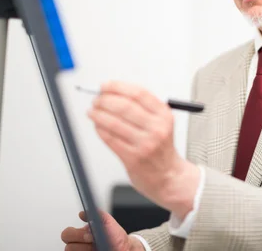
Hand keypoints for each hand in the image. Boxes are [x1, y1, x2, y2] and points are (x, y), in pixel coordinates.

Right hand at [61, 210, 143, 250]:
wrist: (125, 247)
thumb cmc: (115, 236)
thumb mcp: (108, 222)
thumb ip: (97, 214)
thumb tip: (82, 213)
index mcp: (81, 235)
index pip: (67, 234)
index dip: (76, 234)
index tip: (89, 232)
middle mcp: (79, 245)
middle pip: (68, 246)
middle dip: (81, 241)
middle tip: (93, 239)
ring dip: (86, 249)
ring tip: (99, 246)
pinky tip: (99, 249)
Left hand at [88, 81, 199, 218]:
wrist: (168, 175)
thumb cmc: (160, 147)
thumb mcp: (161, 123)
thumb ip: (142, 107)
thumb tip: (113, 93)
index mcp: (164, 115)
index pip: (138, 94)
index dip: (118, 87)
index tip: (105, 86)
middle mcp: (156, 128)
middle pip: (125, 106)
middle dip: (105, 100)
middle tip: (96, 99)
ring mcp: (145, 144)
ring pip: (115, 123)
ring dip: (99, 115)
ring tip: (92, 112)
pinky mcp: (133, 158)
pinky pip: (111, 139)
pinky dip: (100, 130)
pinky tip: (97, 126)